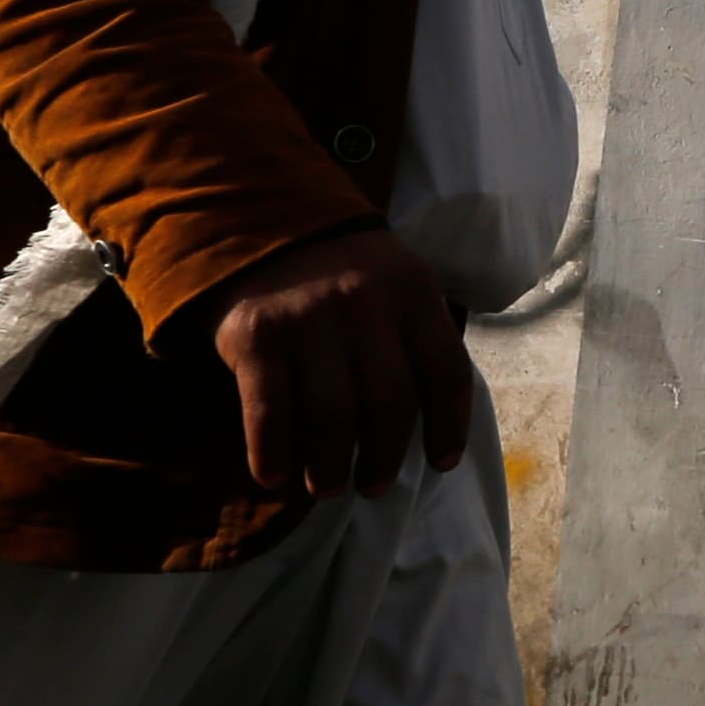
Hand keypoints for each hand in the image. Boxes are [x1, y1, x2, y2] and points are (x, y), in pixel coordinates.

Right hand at [197, 227, 474, 497]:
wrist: (261, 220)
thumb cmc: (343, 270)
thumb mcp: (398, 282)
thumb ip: (416, 338)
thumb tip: (433, 425)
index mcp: (413, 292)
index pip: (447, 371)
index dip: (449, 426)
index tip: (440, 462)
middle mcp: (365, 304)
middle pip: (389, 403)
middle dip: (385, 458)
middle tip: (374, 484)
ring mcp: (308, 318)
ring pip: (332, 416)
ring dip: (331, 466)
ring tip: (328, 485)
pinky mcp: (255, 334)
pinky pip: (269, 410)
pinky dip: (272, 453)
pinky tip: (274, 476)